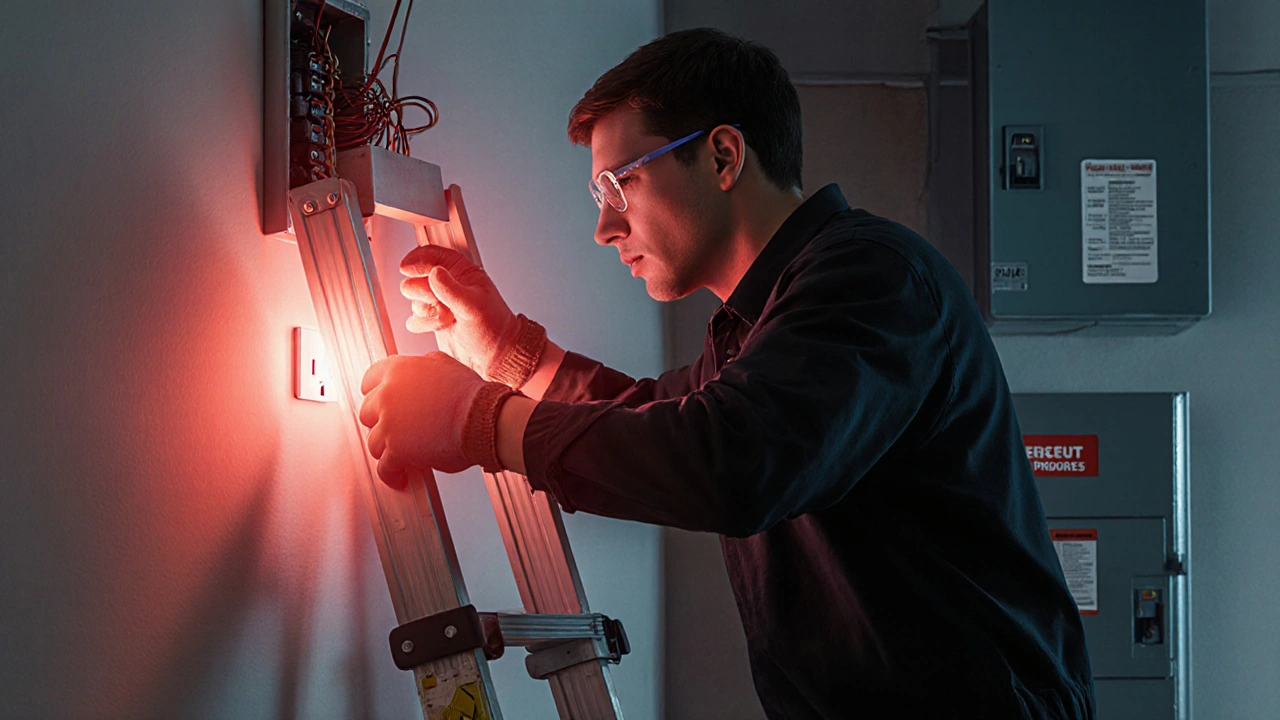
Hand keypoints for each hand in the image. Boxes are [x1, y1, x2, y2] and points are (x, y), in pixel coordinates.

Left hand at [359, 352, 488, 486]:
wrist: (482, 419)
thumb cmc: (470, 395)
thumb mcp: (444, 364)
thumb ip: (422, 366)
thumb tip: (419, 370)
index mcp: (398, 371)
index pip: (368, 382)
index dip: (376, 395)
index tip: (381, 404)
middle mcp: (387, 395)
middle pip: (367, 414)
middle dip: (380, 423)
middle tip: (395, 430)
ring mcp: (389, 424)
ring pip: (374, 443)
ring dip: (387, 450)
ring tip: (400, 456)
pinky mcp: (396, 451)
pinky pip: (384, 468)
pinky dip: (391, 475)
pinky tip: (399, 477)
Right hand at [399, 245, 518, 379]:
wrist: (494, 354)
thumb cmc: (494, 327)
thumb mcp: (474, 306)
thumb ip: (452, 289)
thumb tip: (434, 273)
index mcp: (462, 272)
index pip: (433, 256)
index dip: (417, 259)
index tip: (406, 268)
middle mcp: (448, 285)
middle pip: (416, 278)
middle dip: (423, 292)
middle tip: (438, 302)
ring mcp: (439, 302)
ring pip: (414, 300)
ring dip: (427, 311)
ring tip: (447, 317)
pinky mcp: (433, 320)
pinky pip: (415, 318)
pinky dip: (424, 323)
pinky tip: (441, 326)